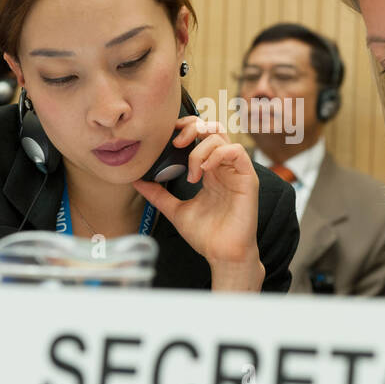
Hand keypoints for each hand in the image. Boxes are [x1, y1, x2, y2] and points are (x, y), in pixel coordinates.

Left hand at [133, 117, 263, 289]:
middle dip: (193, 128)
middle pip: (214, 128)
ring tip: (191, 173)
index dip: (187, 127)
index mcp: (210, 171)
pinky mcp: (248, 179)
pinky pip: (236, 152)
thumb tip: (136, 180)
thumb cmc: (205, 235)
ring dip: (200, 150)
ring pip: (222, 138)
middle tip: (176, 142)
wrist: (222, 255)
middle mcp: (224, 167)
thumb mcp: (175, 210)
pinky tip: (205, 171)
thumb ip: (158, 194)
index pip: (202, 135)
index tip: (168, 136)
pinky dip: (217, 155)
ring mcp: (237, 172)